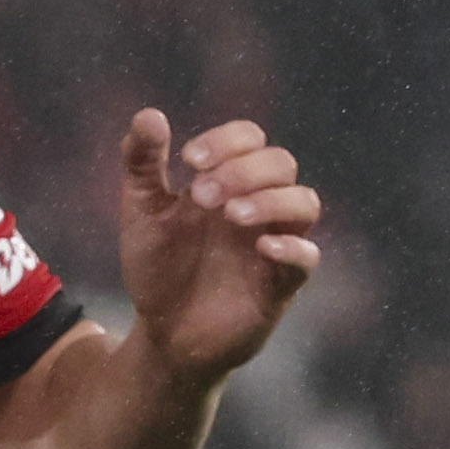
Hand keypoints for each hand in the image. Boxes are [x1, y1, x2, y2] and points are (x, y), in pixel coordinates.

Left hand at [114, 108, 323, 378]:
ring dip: (271, 200)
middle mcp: (260, 206)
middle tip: (202, 196)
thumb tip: (148, 115)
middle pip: (280, 163)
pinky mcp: (280, 286)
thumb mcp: (143, 213)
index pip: (250, 139)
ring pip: (305, 203)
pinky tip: (262, 247)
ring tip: (231, 215)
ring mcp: (275, 244)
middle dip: (242, 171)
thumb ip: (143, 165)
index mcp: (229, 182)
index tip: (190, 160)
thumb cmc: (159, 267)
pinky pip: (307, 259)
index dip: (227, 140)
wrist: (162, 334)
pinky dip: (292, 248)